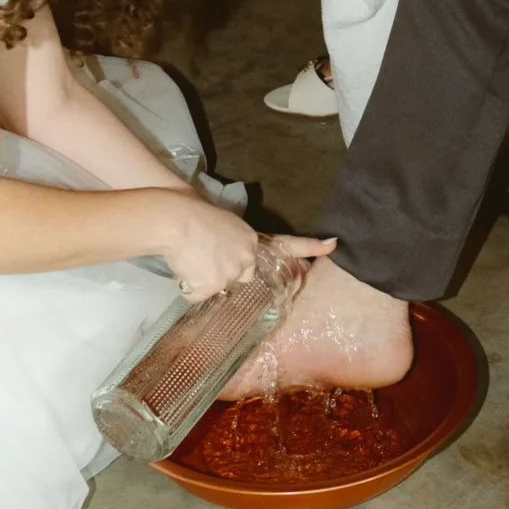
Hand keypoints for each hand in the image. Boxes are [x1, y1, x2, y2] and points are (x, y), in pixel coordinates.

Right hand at [160, 199, 334, 303]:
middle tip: (205, 256)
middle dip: (225, 273)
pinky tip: (184, 267)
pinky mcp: (213, 285)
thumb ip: (234, 244)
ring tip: (190, 257)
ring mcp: (232, 273)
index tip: (332, 245)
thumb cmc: (191, 215)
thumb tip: (224, 260)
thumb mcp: (224, 226)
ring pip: (216, 286)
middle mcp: (247, 257)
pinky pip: (196, 294)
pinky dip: (188, 285)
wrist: (175, 220)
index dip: (311, 248)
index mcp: (251, 239)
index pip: (288, 244)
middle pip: (242, 277)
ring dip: (202, 277)